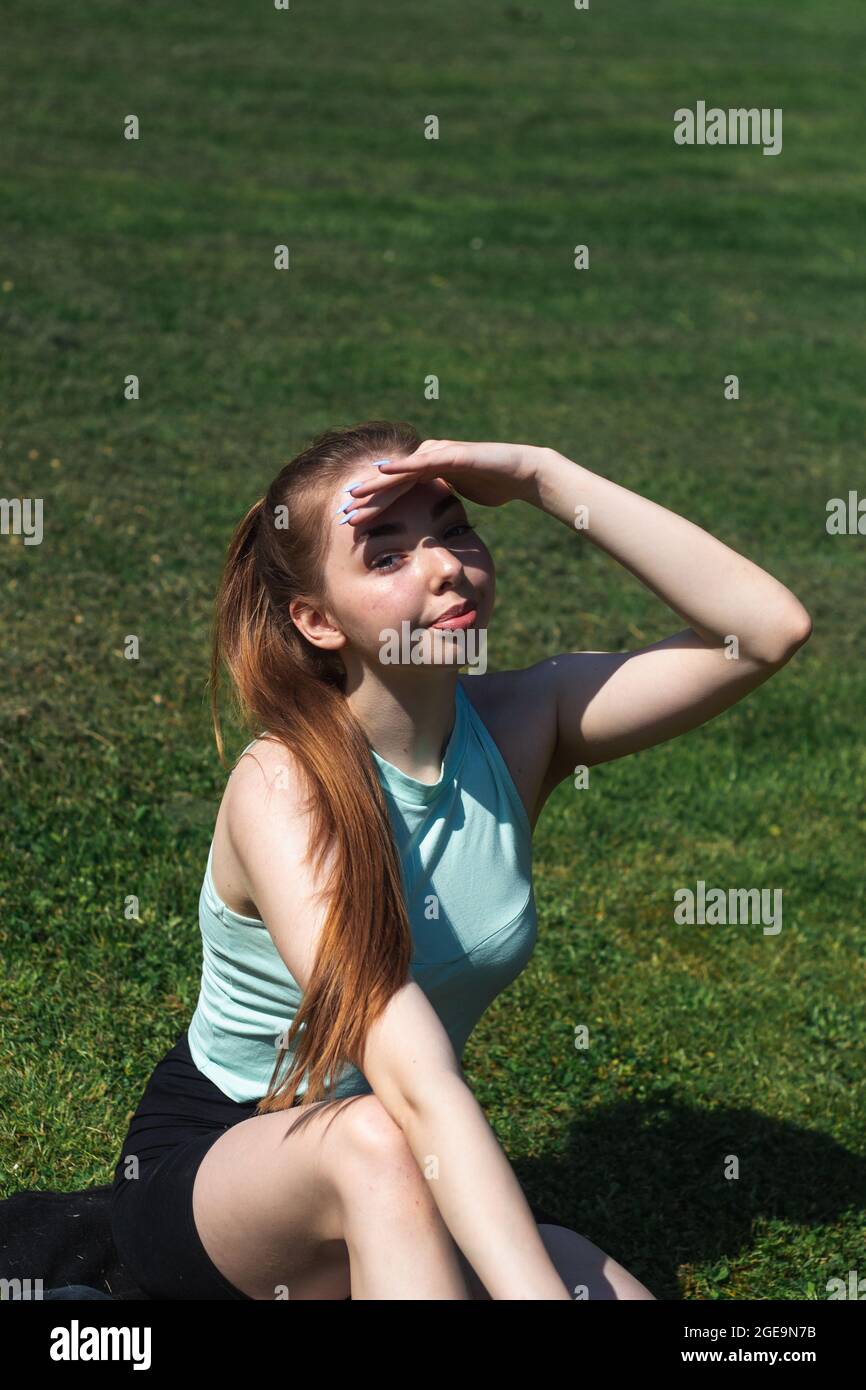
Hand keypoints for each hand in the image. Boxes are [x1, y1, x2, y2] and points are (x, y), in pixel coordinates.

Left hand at [336, 439, 550, 523]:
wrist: (523, 473)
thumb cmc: (494, 486)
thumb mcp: (459, 499)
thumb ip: (440, 504)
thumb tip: (428, 525)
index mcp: (428, 472)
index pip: (394, 490)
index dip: (373, 504)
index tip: (352, 521)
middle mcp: (429, 458)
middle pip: (391, 479)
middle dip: (367, 496)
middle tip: (343, 512)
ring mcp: (440, 453)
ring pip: (401, 470)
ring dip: (377, 482)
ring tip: (354, 495)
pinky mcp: (453, 454)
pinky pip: (424, 461)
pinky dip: (403, 465)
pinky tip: (384, 471)